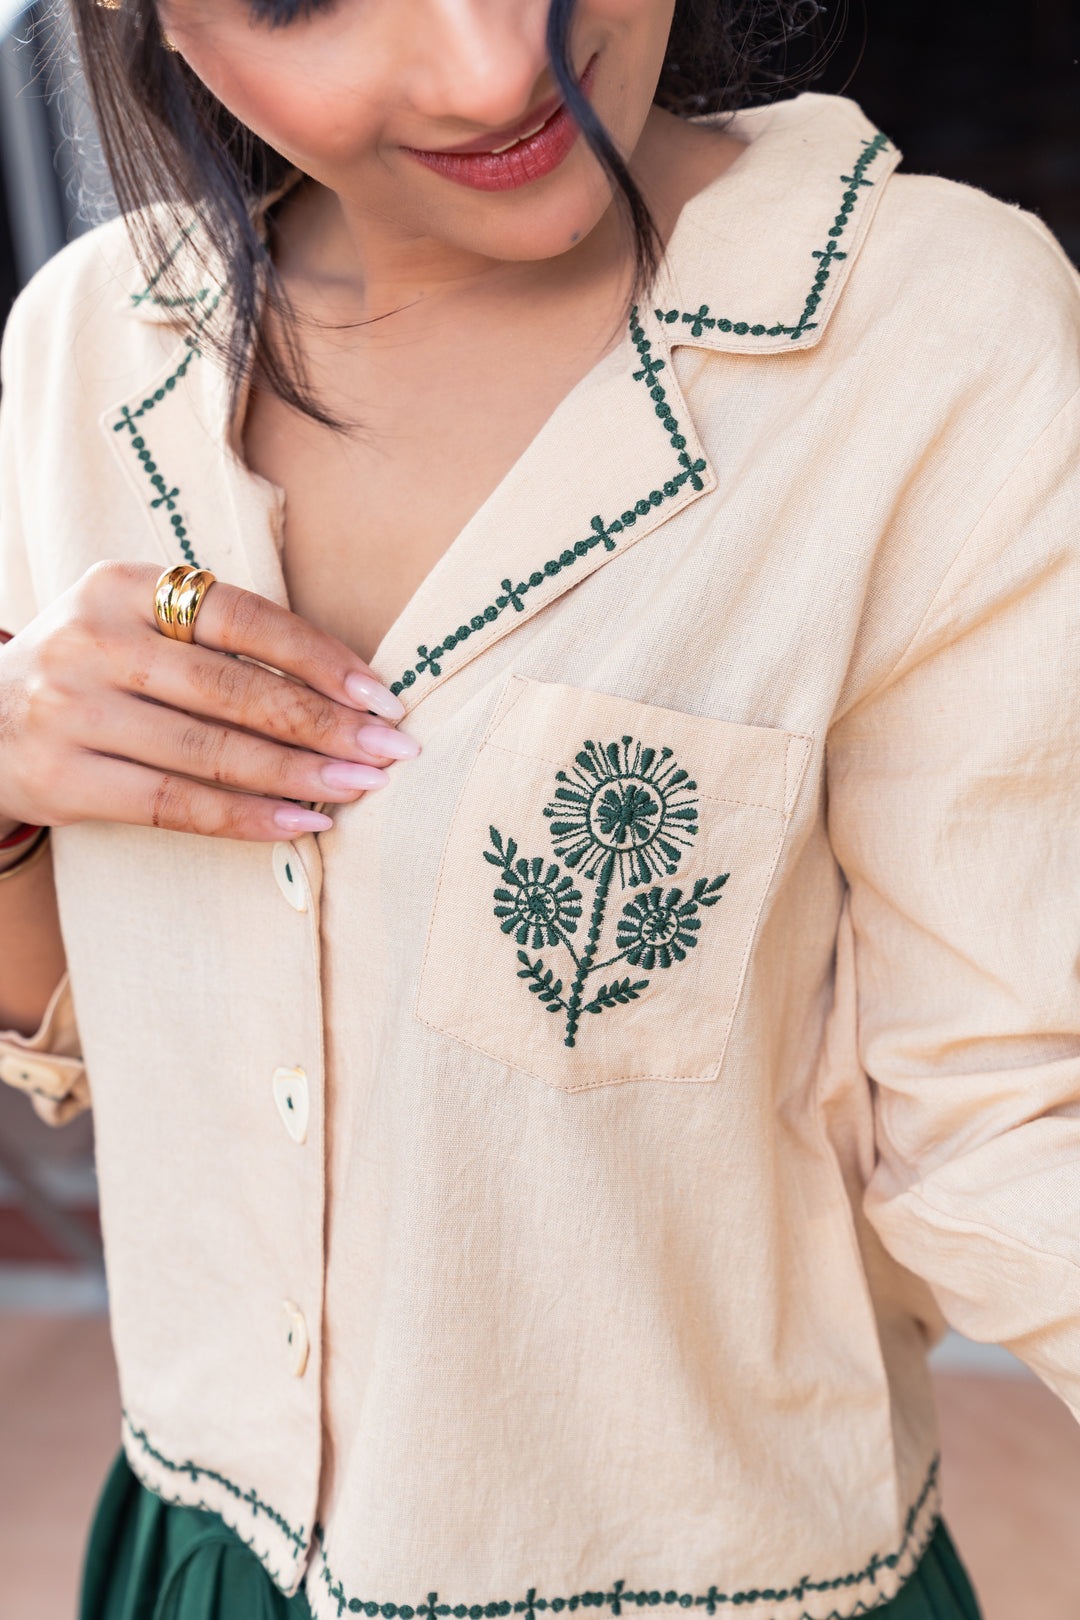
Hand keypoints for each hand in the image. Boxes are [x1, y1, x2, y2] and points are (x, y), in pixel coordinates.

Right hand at [0, 561, 419, 840]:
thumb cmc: (89, 670)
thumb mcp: (132, 625)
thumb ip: (213, 640)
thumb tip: (342, 690)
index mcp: (120, 585)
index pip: (241, 617)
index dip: (318, 658)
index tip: (380, 696)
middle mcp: (92, 640)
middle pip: (232, 688)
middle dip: (324, 725)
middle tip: (390, 751)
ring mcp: (70, 711)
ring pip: (208, 751)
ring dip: (297, 775)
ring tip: (359, 788)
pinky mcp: (62, 778)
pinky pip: (173, 804)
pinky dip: (246, 818)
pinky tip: (301, 823)